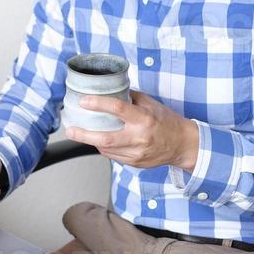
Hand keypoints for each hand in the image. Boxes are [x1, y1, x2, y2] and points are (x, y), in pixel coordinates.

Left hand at [65, 90, 198, 171]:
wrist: (182, 145)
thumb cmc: (167, 122)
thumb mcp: (152, 104)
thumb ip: (131, 98)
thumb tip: (112, 90)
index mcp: (144, 119)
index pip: (118, 109)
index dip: (98, 104)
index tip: (84, 101)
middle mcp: (140, 137)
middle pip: (106, 139)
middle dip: (84, 135)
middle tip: (70, 130)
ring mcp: (137, 153)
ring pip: (107, 149)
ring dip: (92, 141)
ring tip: (81, 133)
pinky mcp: (135, 163)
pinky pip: (113, 156)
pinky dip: (104, 148)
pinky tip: (100, 141)